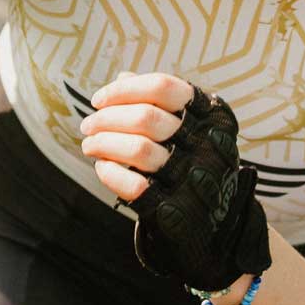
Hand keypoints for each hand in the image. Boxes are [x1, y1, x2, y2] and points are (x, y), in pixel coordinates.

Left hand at [80, 74, 268, 294]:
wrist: (217, 227)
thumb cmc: (194, 165)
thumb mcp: (190, 128)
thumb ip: (159, 103)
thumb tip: (122, 78)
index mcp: (212, 117)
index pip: (163, 87)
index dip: (124, 89)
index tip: (99, 99)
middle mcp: (208, 146)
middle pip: (145, 118)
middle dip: (106, 118)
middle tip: (87, 124)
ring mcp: (193, 179)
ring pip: (138, 149)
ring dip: (103, 143)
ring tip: (89, 144)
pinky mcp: (176, 210)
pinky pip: (134, 186)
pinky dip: (110, 173)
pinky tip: (102, 167)